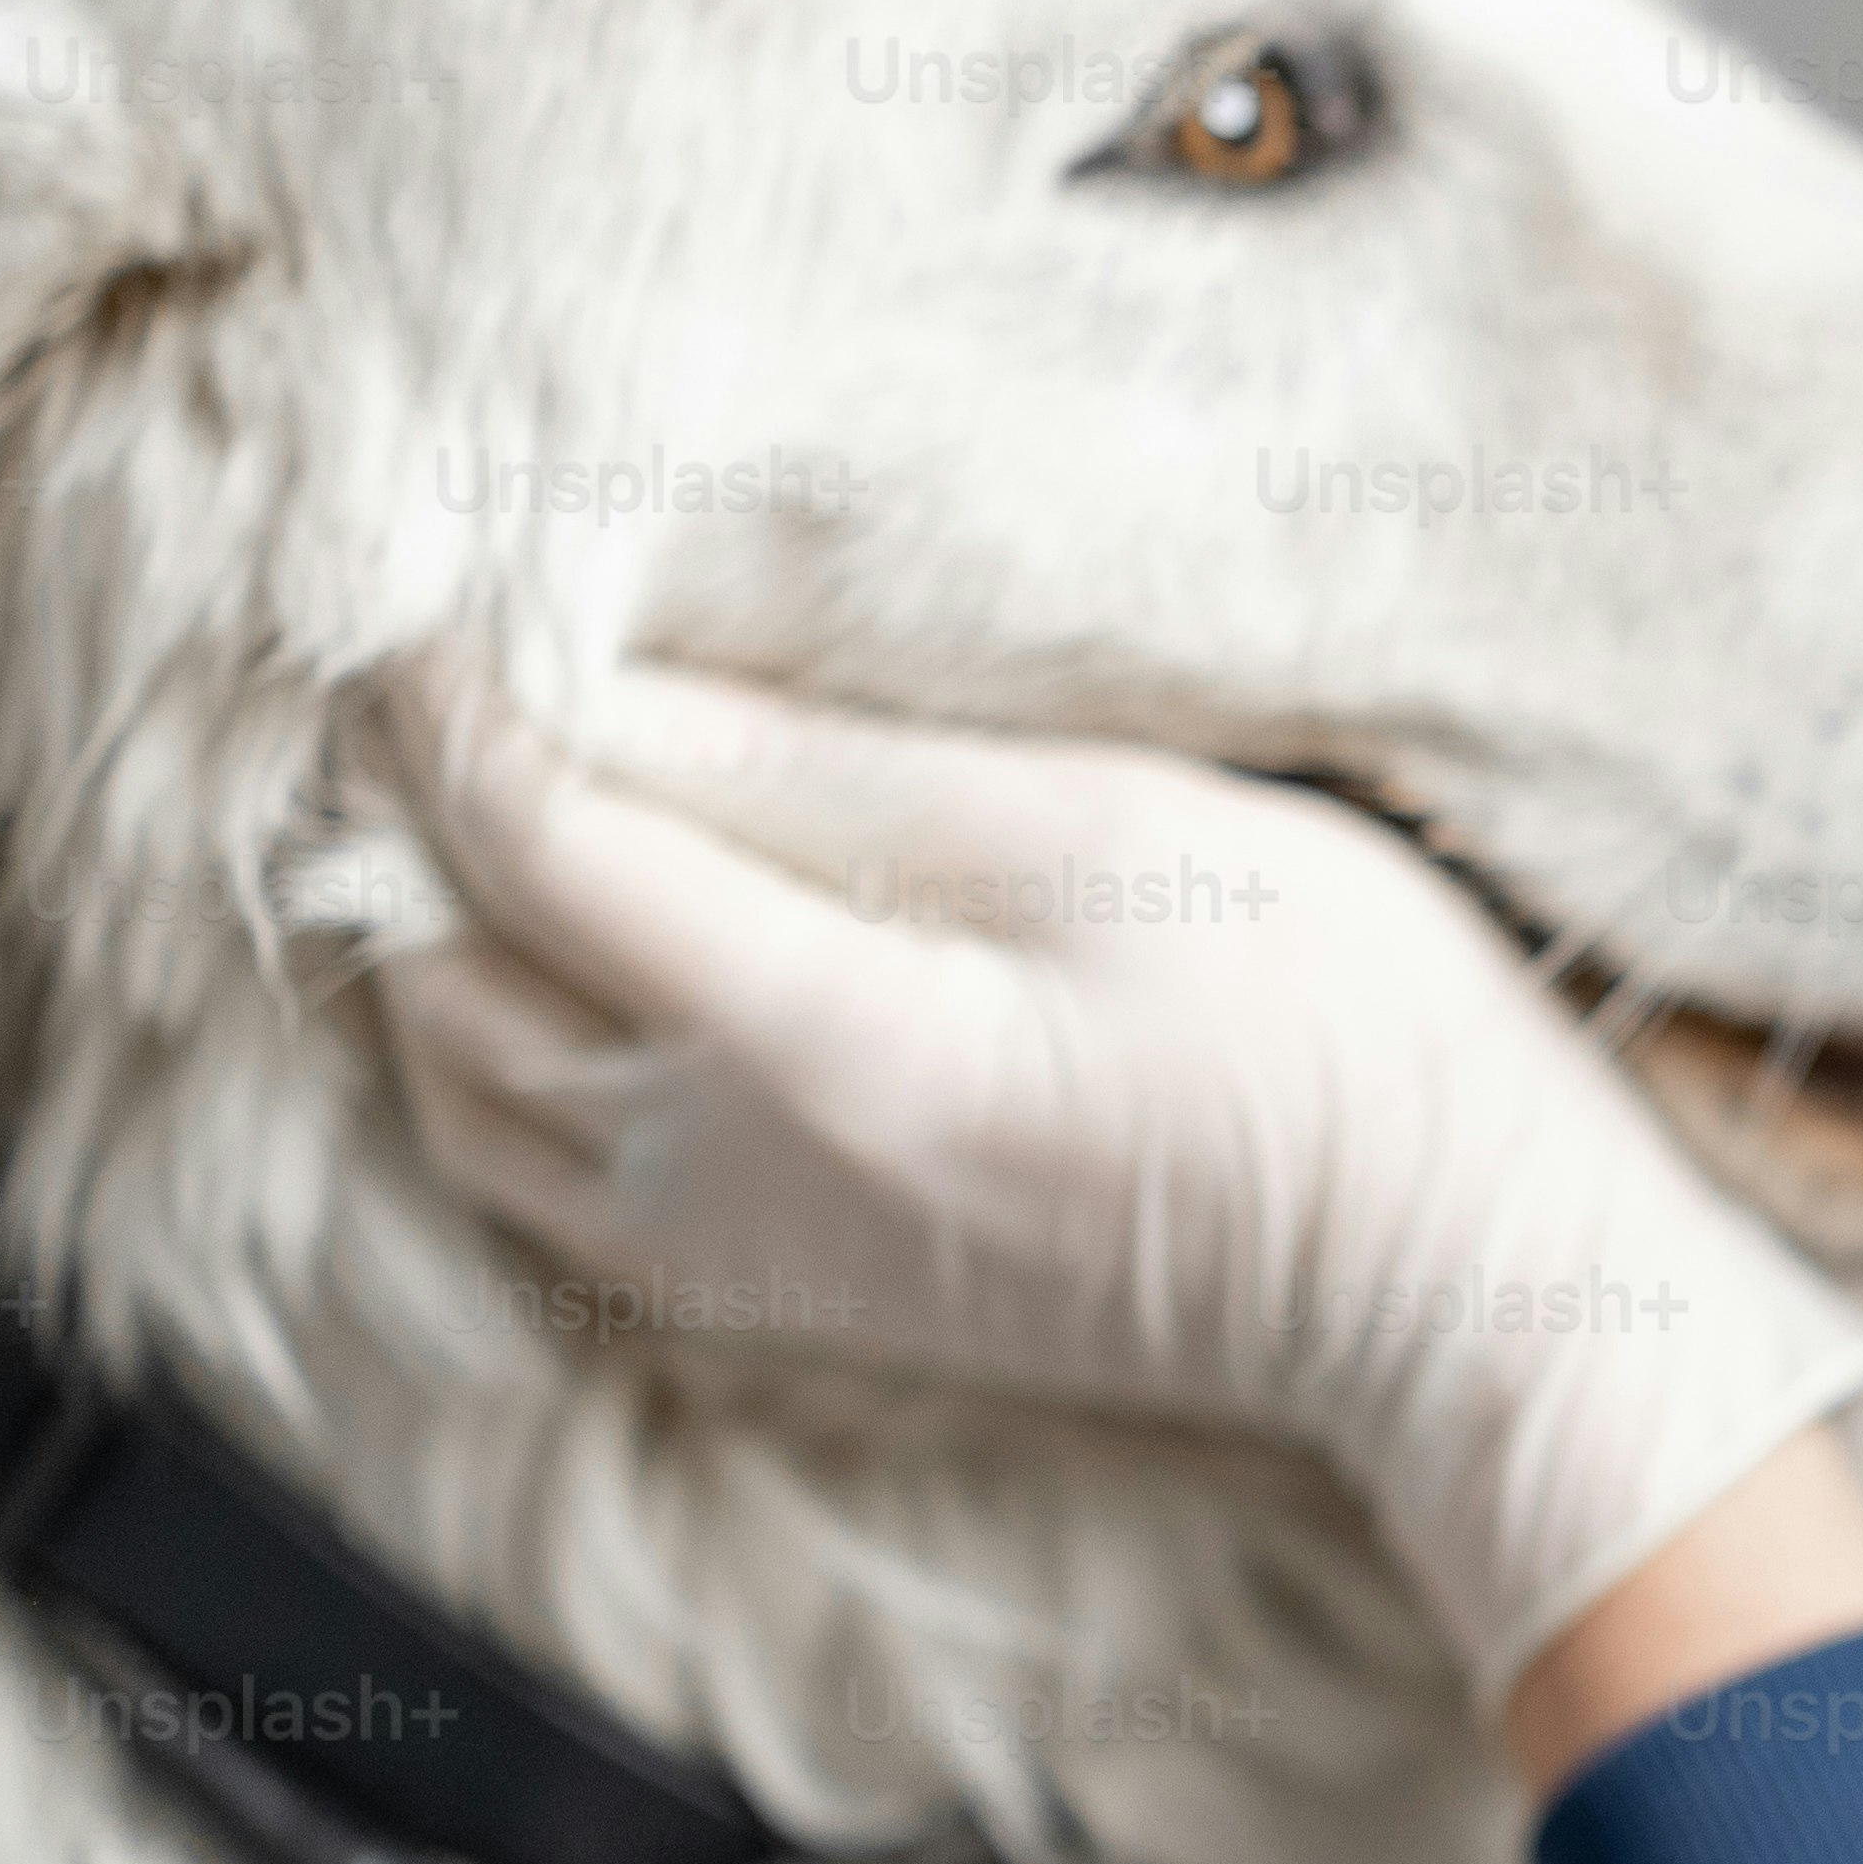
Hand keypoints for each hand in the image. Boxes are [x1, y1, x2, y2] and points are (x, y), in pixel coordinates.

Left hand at [383, 662, 1862, 1702]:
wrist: (1460, 1298)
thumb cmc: (1342, 1037)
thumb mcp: (1112, 834)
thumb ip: (834, 770)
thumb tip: (601, 684)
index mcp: (817, 1055)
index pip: (527, 837)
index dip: (449, 685)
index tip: (422, 559)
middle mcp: (730, 1191)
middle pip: (440, 981)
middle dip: (401, 811)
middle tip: (433, 652)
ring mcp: (749, 1270)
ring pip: (462, 1101)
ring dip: (428, 940)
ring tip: (476, 787)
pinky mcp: (788, 1304)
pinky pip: (541, 1181)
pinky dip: (498, 1049)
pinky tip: (565, 951)